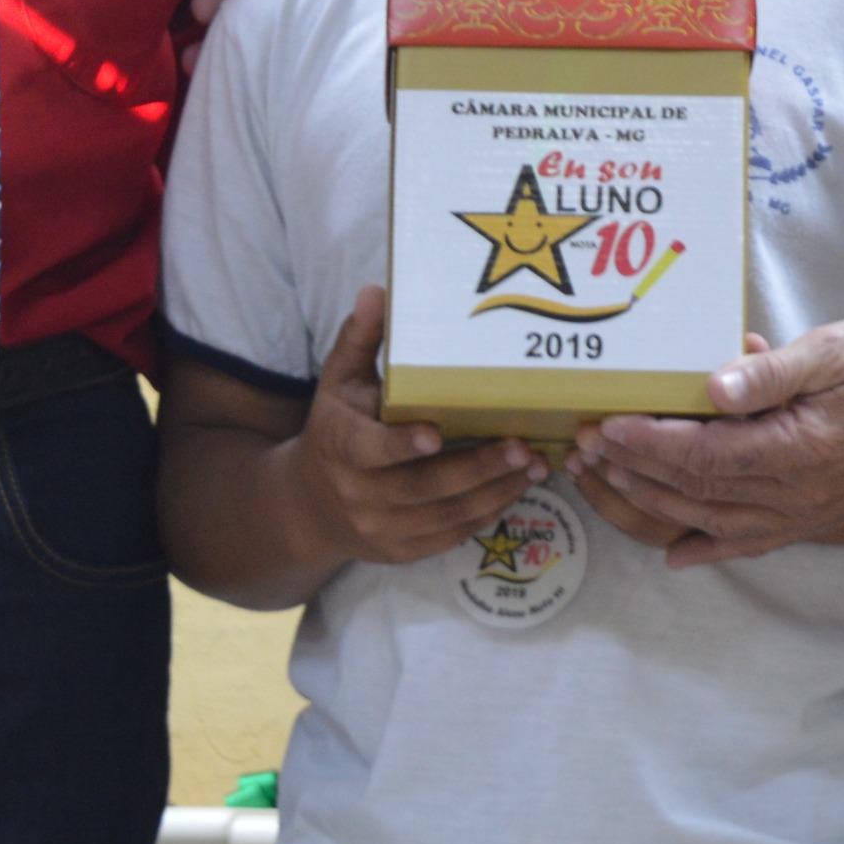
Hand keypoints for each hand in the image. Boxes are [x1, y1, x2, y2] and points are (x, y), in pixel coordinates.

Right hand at [291, 291, 544, 566]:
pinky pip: (450, 538)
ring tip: (534, 466)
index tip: (434, 434)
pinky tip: (515, 490)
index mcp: (341, 447)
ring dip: (495, 493)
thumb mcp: (338, 382)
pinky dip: (486, 515)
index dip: (400, 446)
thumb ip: (359, 339)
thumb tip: (377, 292)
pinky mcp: (401, 551)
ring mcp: (380, 528)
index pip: (370, 451)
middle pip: (424, 487)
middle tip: (521, 446)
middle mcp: (358, 494)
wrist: (309, 506)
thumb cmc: (335, 428)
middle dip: (477, 468)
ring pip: (446, 516)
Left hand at [577, 315, 843, 564]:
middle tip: (586, 446)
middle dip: (636, 469)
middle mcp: (799, 494)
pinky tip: (675, 554)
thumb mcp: (830, 350)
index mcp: (799, 449)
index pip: (706, 453)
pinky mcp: (813, 518)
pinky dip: (710, 549)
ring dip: (656, 502)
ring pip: (714, 520)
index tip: (607, 425)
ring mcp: (805, 513)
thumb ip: (770, 372)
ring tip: (609, 479)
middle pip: (699, 489)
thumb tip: (712, 387)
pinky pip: (752, 542)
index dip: (651, 442)